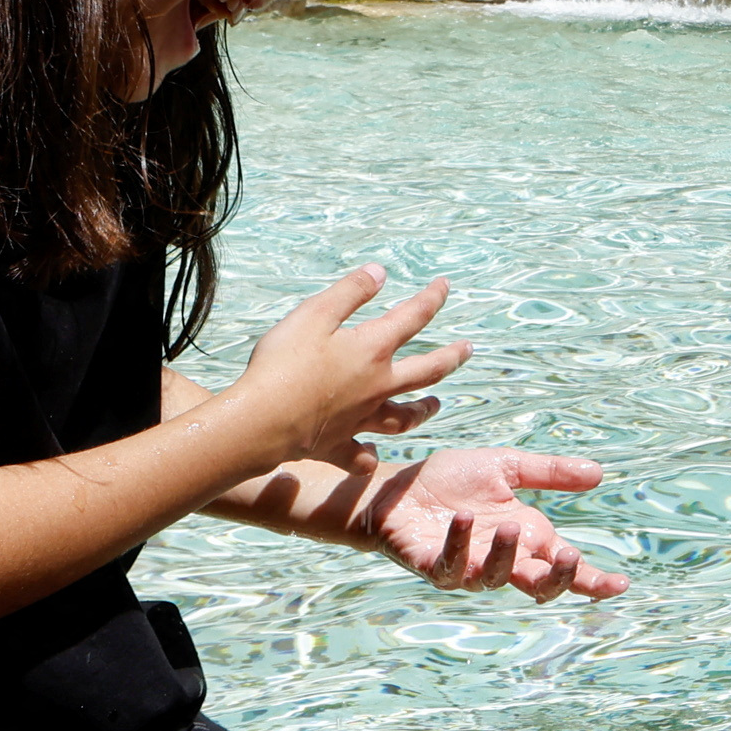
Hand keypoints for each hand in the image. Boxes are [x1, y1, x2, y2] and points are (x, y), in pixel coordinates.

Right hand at [226, 267, 465, 466]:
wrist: (261, 421)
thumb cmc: (284, 363)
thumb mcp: (315, 313)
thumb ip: (351, 292)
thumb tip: (381, 272)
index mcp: (373, 349)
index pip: (414, 317)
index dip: (433, 298)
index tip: (445, 285)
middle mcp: (376, 386)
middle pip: (427, 372)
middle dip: (451, 357)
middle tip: (468, 350)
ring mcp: (361, 419)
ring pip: (404, 418)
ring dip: (423, 412)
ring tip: (436, 406)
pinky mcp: (338, 446)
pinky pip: (361, 457)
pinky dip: (368, 457)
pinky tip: (371, 457)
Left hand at [360, 447, 625, 599]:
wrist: (397, 486)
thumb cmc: (451, 481)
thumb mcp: (507, 467)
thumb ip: (549, 472)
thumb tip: (598, 473)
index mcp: (526, 538)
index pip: (564, 566)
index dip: (592, 580)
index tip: (620, 584)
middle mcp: (501, 558)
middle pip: (539, 586)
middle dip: (558, 578)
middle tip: (569, 558)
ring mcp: (469, 567)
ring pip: (498, 579)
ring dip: (507, 556)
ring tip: (510, 526)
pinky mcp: (435, 566)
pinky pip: (452, 568)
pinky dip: (461, 545)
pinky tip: (465, 520)